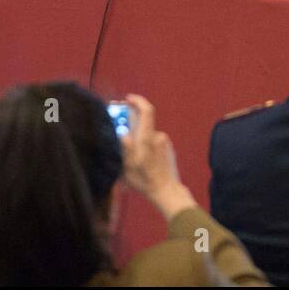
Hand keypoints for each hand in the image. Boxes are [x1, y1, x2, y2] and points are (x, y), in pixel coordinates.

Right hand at [121, 94, 195, 219]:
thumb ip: (125, 148)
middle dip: (130, 123)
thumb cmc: (145, 181)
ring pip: (146, 135)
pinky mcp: (168, 148)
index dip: (138, 101)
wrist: (166, 191)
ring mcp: (164, 142)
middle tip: (121, 133)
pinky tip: (142, 162)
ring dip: (138, 140)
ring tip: (130, 158)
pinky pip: (153, 142)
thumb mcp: (128, 167)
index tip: (128, 99)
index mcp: (146, 139)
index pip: (146, 111)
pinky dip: (146, 147)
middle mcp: (157, 137)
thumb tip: (122, 133)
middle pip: (143, 122)